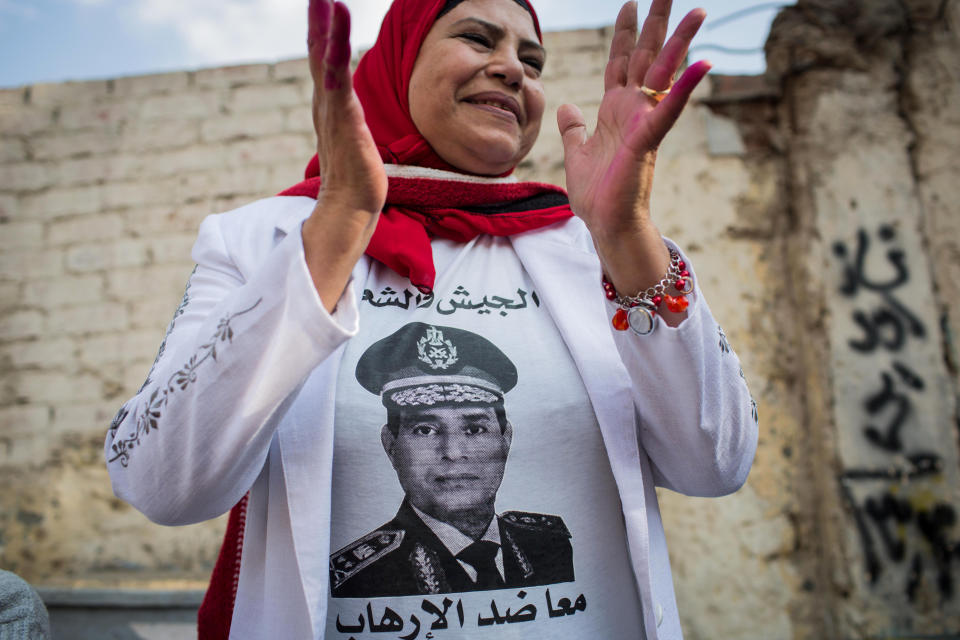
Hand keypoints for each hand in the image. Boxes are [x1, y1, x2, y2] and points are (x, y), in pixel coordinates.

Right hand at [302, 0, 385, 310]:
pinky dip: (336, 54)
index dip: (322, 34)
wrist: (349, 208)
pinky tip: (337, 35)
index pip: (323, 63)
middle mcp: (326, 105)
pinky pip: (338, 81)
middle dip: (318, 22)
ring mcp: (333, 112)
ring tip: (327, 1)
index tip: (323, 6)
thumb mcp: (353, 140)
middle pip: (318, 55)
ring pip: (327, 62)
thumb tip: (354, 122)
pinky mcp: (344, 121)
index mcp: (329, 108)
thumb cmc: (355, 178)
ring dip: (327, 30)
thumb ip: (350, 125)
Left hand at [557, 0, 709, 297]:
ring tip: (697, 12)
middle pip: (646, 56)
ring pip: (663, 74)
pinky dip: (685, 87)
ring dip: (679, 42)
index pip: (621, 61)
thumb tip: (566, 107)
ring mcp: (643, 121)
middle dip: (655, 23)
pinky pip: (669, 109)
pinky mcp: (648, 138)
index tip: (629, 4)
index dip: (624, 33)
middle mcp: (633, 109)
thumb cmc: (596, 193)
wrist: (605, 223)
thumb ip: (573, 127)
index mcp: (615, 109)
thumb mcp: (576, 152)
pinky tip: (703, 63)